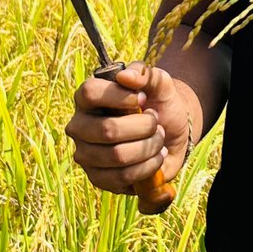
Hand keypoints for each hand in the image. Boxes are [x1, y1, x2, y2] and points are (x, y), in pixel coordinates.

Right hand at [65, 62, 190, 194]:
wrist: (172, 135)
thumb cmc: (160, 105)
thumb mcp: (160, 83)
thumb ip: (145, 73)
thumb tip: (125, 76)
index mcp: (88, 99)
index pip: (89, 93)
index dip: (120, 96)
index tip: (143, 98)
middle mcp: (80, 126)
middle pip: (107, 130)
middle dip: (143, 127)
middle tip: (156, 122)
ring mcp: (86, 154)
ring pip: (117, 156)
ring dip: (149, 147)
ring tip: (159, 138)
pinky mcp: (98, 178)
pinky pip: (122, 177)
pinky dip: (148, 166)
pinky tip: (156, 156)